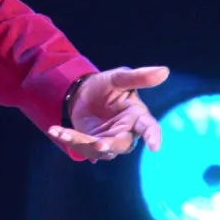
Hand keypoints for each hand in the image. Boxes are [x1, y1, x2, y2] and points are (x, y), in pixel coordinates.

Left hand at [47, 66, 168, 161]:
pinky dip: (69, 139)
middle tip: (99, 143)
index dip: (153, 137)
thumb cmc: (105, 85)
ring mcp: (109, 141)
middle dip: (110, 145)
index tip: (155, 147)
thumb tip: (164, 70)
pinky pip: (82, 147)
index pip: (149, 127)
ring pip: (100, 149)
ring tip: (64, 133)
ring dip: (82, 142)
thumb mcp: (118, 78)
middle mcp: (125, 132)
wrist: (82, 93)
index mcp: (137, 116)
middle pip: (123, 144)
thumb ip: (138, 77)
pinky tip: (55, 131)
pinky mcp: (92, 145)